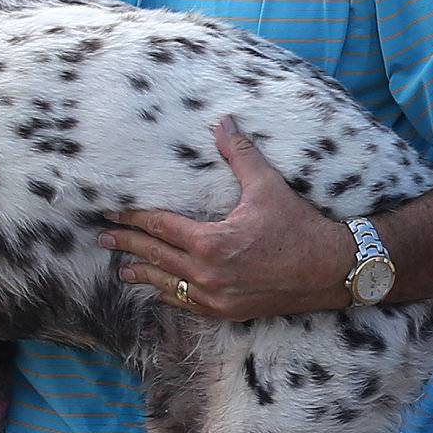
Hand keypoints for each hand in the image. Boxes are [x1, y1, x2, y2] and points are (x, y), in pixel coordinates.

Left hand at [103, 119, 354, 319]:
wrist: (330, 270)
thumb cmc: (299, 227)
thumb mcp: (268, 186)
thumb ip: (240, 154)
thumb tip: (223, 121)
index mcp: (212, 242)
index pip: (160, 228)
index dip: (133, 219)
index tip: (112, 213)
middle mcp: (208, 274)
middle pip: (155, 257)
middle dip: (127, 246)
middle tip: (102, 239)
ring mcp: (216, 298)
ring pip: (167, 286)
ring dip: (143, 275)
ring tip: (122, 271)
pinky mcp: (227, 311)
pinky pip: (188, 304)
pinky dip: (169, 295)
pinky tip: (159, 290)